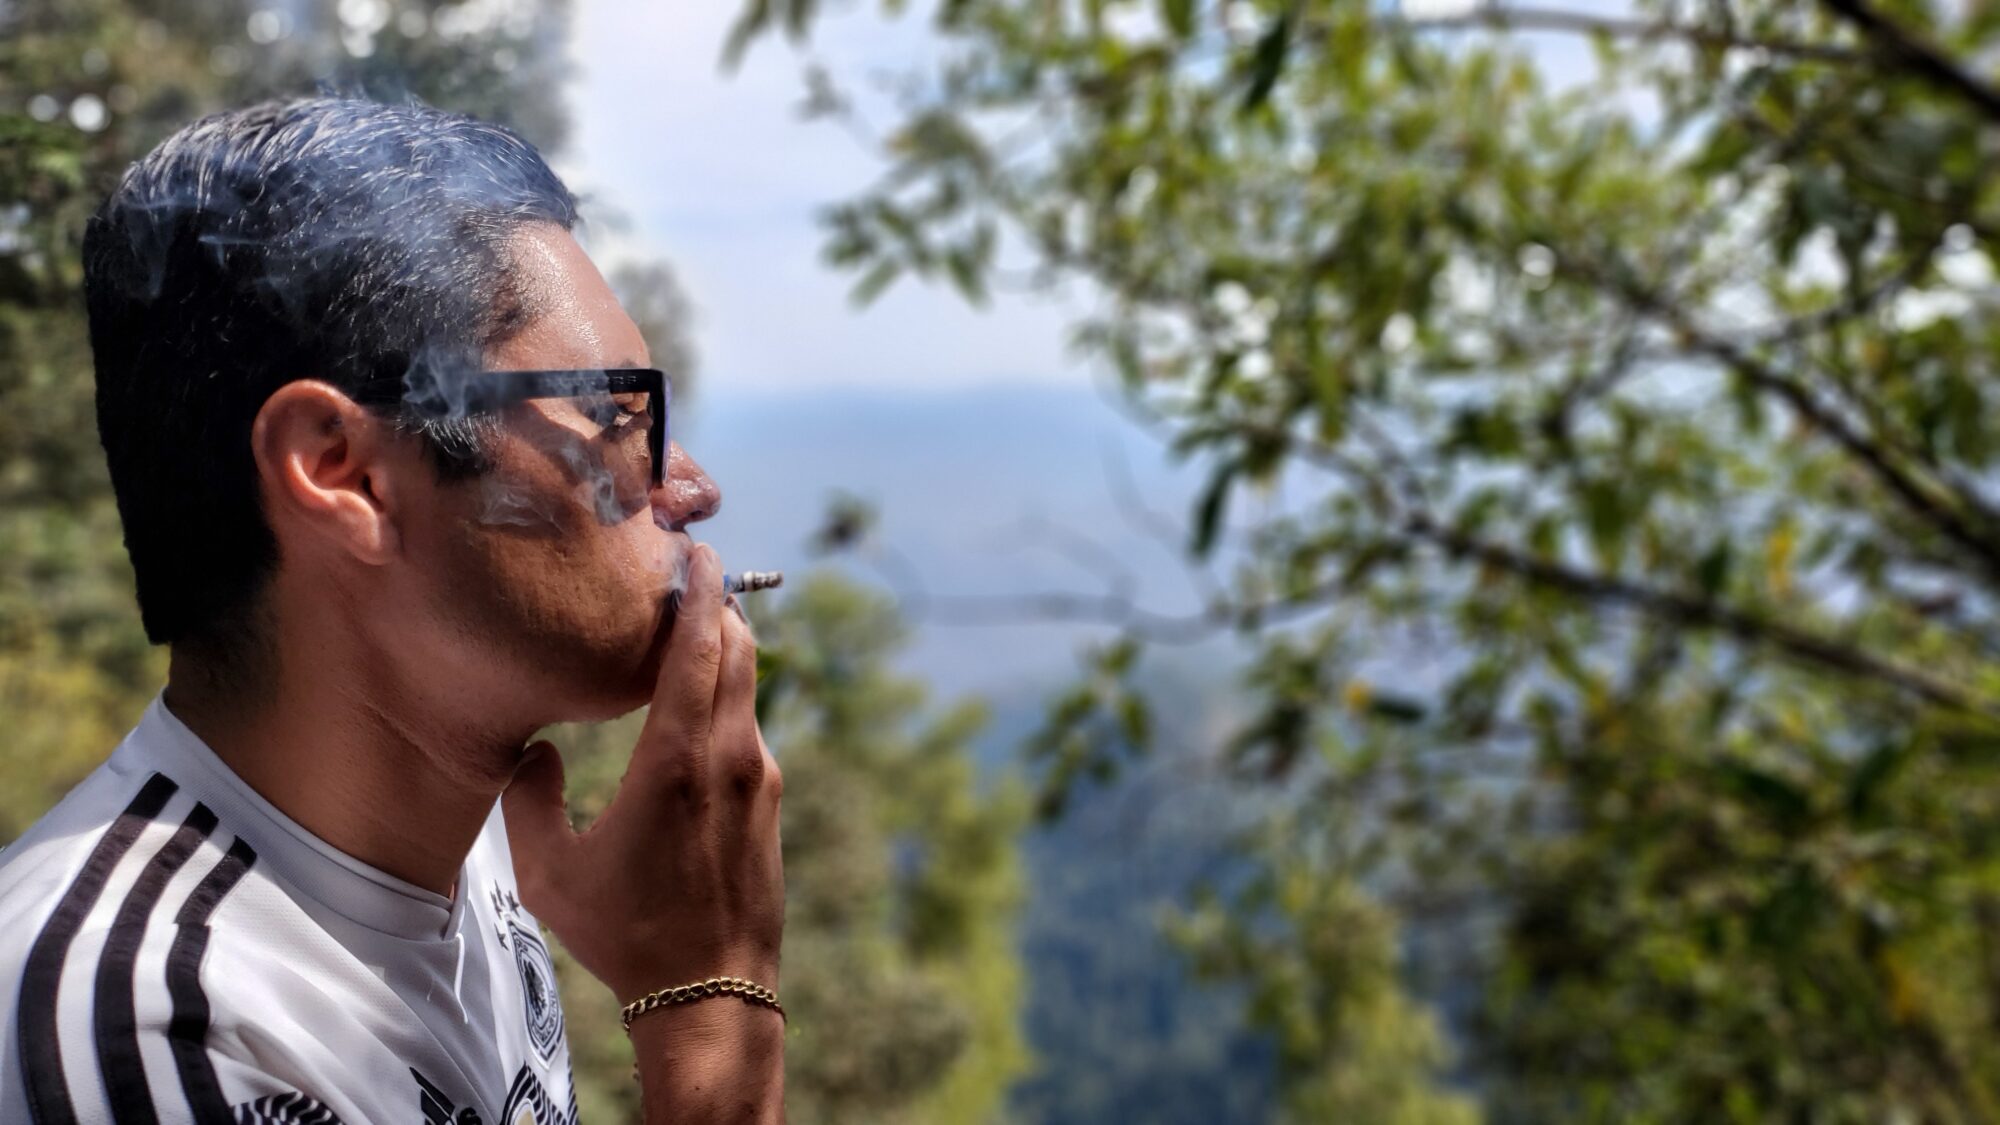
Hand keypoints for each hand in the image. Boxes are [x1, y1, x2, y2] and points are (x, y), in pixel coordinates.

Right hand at [504, 543, 784, 1003]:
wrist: (710, 993)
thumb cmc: (625, 934)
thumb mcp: (550, 874)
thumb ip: (529, 801)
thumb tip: (530, 750)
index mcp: (677, 762)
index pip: (699, 650)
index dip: (699, 592)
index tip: (697, 549)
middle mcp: (730, 758)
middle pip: (736, 651)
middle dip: (714, 605)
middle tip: (684, 570)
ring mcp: (760, 778)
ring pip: (747, 686)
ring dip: (722, 649)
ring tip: (685, 627)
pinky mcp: (770, 801)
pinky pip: (749, 726)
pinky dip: (727, 695)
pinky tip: (696, 702)